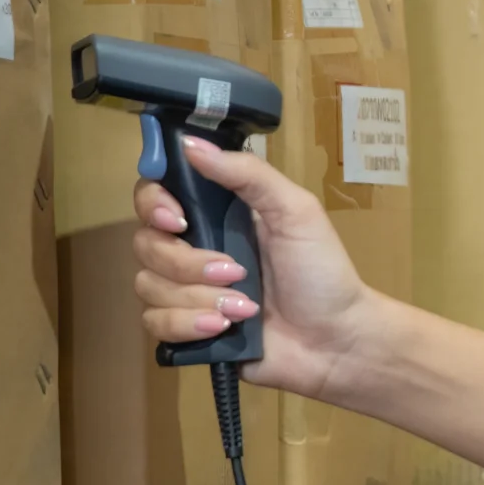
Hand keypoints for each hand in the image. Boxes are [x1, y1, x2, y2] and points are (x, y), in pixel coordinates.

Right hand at [132, 135, 373, 397]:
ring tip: (244, 308)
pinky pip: (156, 323)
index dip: (153, 204)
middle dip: (187, 263)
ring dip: (197, 297)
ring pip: (148, 286)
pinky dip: (187, 325)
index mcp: (216, 216)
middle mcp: (195, 250)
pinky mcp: (188, 331)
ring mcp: (188, 292)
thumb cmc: (322, 272)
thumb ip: (249, 174)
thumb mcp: (296, 212)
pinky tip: (224, 328)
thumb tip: (190, 143)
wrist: (336, 340)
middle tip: (236, 272)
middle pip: (146, 244)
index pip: (154, 197)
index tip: (176, 219)